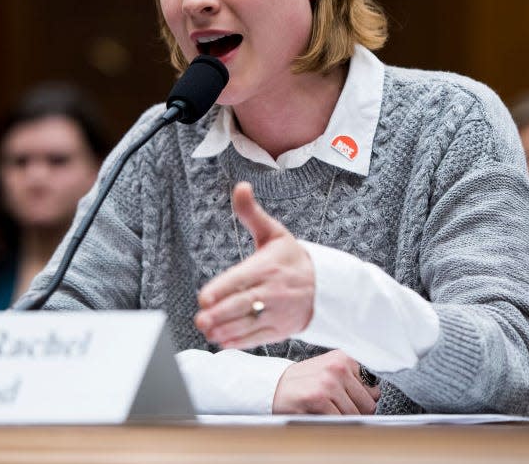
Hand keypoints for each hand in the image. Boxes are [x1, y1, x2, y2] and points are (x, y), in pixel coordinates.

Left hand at [194, 181, 315, 348]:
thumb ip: (251, 213)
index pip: (241, 279)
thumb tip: (240, 186)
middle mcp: (273, 290)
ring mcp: (278, 312)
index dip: (221, 290)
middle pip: (243, 304)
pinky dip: (240, 341)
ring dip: (226, 330)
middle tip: (201, 319)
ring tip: (207, 330)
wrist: (327, 286)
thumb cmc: (292, 258)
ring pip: (248, 324)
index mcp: (268, 266)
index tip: (203, 298)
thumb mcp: (274, 232)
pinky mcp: (281, 330)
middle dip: (220, 314)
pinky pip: (258, 338)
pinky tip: (223, 341)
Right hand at [273, 350, 380, 414]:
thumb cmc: (303, 381)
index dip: (364, 399)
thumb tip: (376, 395)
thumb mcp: (329, 370)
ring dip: (342, 418)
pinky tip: (320, 414)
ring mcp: (329, 383)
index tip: (352, 400)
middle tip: (337, 408)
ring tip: (326, 409)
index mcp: (343, 358)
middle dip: (356, 411)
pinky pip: (340, 421)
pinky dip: (332, 423)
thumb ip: (353, 379)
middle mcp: (338, 367)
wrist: (273, 387)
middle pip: (368, 404)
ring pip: (356, 415)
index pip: (374, 387)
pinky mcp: (319, 398)